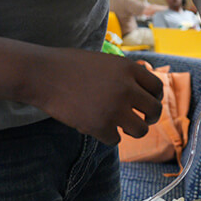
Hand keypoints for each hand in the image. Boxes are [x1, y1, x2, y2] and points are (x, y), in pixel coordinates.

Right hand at [25, 49, 162, 144]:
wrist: (43, 74)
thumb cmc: (71, 65)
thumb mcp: (106, 61)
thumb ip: (125, 74)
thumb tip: (142, 90)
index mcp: (129, 69)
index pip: (157, 87)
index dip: (155, 97)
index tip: (148, 103)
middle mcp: (127, 89)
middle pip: (154, 110)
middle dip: (150, 117)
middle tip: (142, 120)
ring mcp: (114, 109)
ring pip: (140, 130)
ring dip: (133, 130)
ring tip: (124, 127)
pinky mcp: (99, 126)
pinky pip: (115, 140)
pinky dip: (109, 137)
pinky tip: (100, 129)